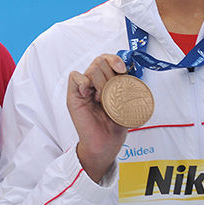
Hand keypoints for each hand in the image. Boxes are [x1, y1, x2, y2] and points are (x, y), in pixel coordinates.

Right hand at [66, 54, 127, 182]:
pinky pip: (75, 77)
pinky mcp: (73, 96)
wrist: (105, 144)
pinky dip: (83, 82)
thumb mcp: (126, 103)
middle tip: (112, 94)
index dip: (115, 60)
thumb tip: (130, 76)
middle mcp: (94, 84)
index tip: (123, 70)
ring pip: (92, 69)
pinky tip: (89, 93)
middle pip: (100, 62)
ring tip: (102, 99)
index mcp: (106, 83)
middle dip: (110, 76)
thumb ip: (126, 88)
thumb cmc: (114, 126)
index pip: (107, 60)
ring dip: (101, 83)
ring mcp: (83, 89)